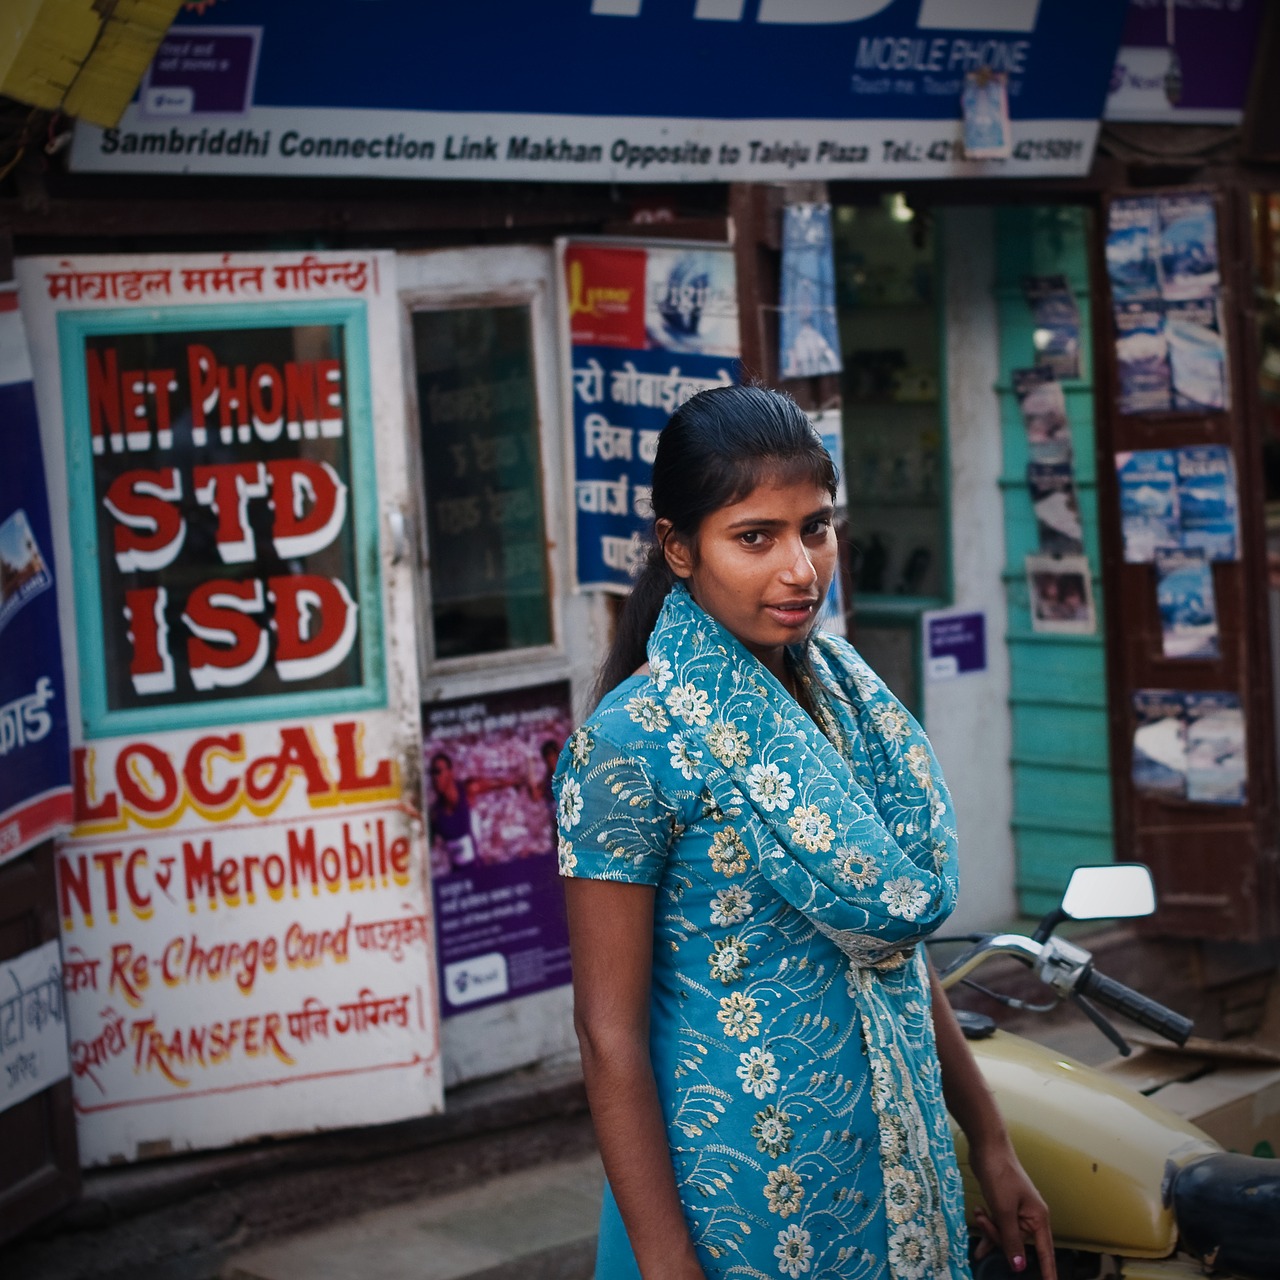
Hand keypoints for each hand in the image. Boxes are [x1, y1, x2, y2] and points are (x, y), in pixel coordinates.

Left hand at [969, 1137, 1055, 1278]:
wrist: (987, 1147)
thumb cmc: (999, 1174)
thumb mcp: (1003, 1209)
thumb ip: (1011, 1239)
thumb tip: (1019, 1266)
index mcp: (1038, 1218)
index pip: (1046, 1252)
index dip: (1048, 1271)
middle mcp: (1030, 1216)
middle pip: (1017, 1243)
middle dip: (998, 1236)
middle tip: (984, 1219)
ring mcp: (1016, 1210)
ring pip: (1004, 1234)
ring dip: (990, 1229)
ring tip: (978, 1214)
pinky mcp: (1003, 1204)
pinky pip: (997, 1225)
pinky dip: (987, 1228)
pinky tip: (978, 1232)